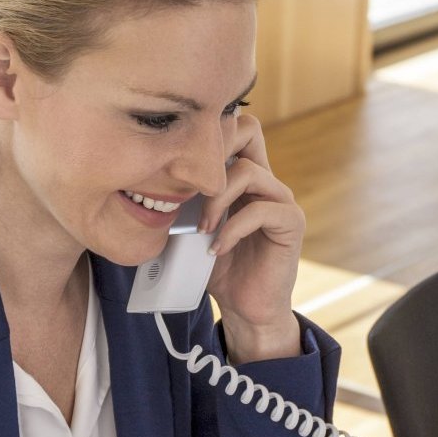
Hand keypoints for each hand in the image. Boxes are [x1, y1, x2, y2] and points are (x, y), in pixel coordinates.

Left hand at [201, 114, 302, 363]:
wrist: (245, 308)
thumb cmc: (219, 268)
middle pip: (250, 130)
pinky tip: (217, 248)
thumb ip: (185, 202)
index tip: (177, 165)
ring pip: (249, 172)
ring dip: (217, 200)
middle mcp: (266, 181)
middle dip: (214, 152)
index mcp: (244, 177)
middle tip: (190, 186)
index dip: (209, 133)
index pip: (235, 128)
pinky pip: (262, 210)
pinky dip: (233, 228)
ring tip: (201, 229)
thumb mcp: (193, 227)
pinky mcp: (290, 223)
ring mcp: (281, 200)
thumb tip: (147, 182)